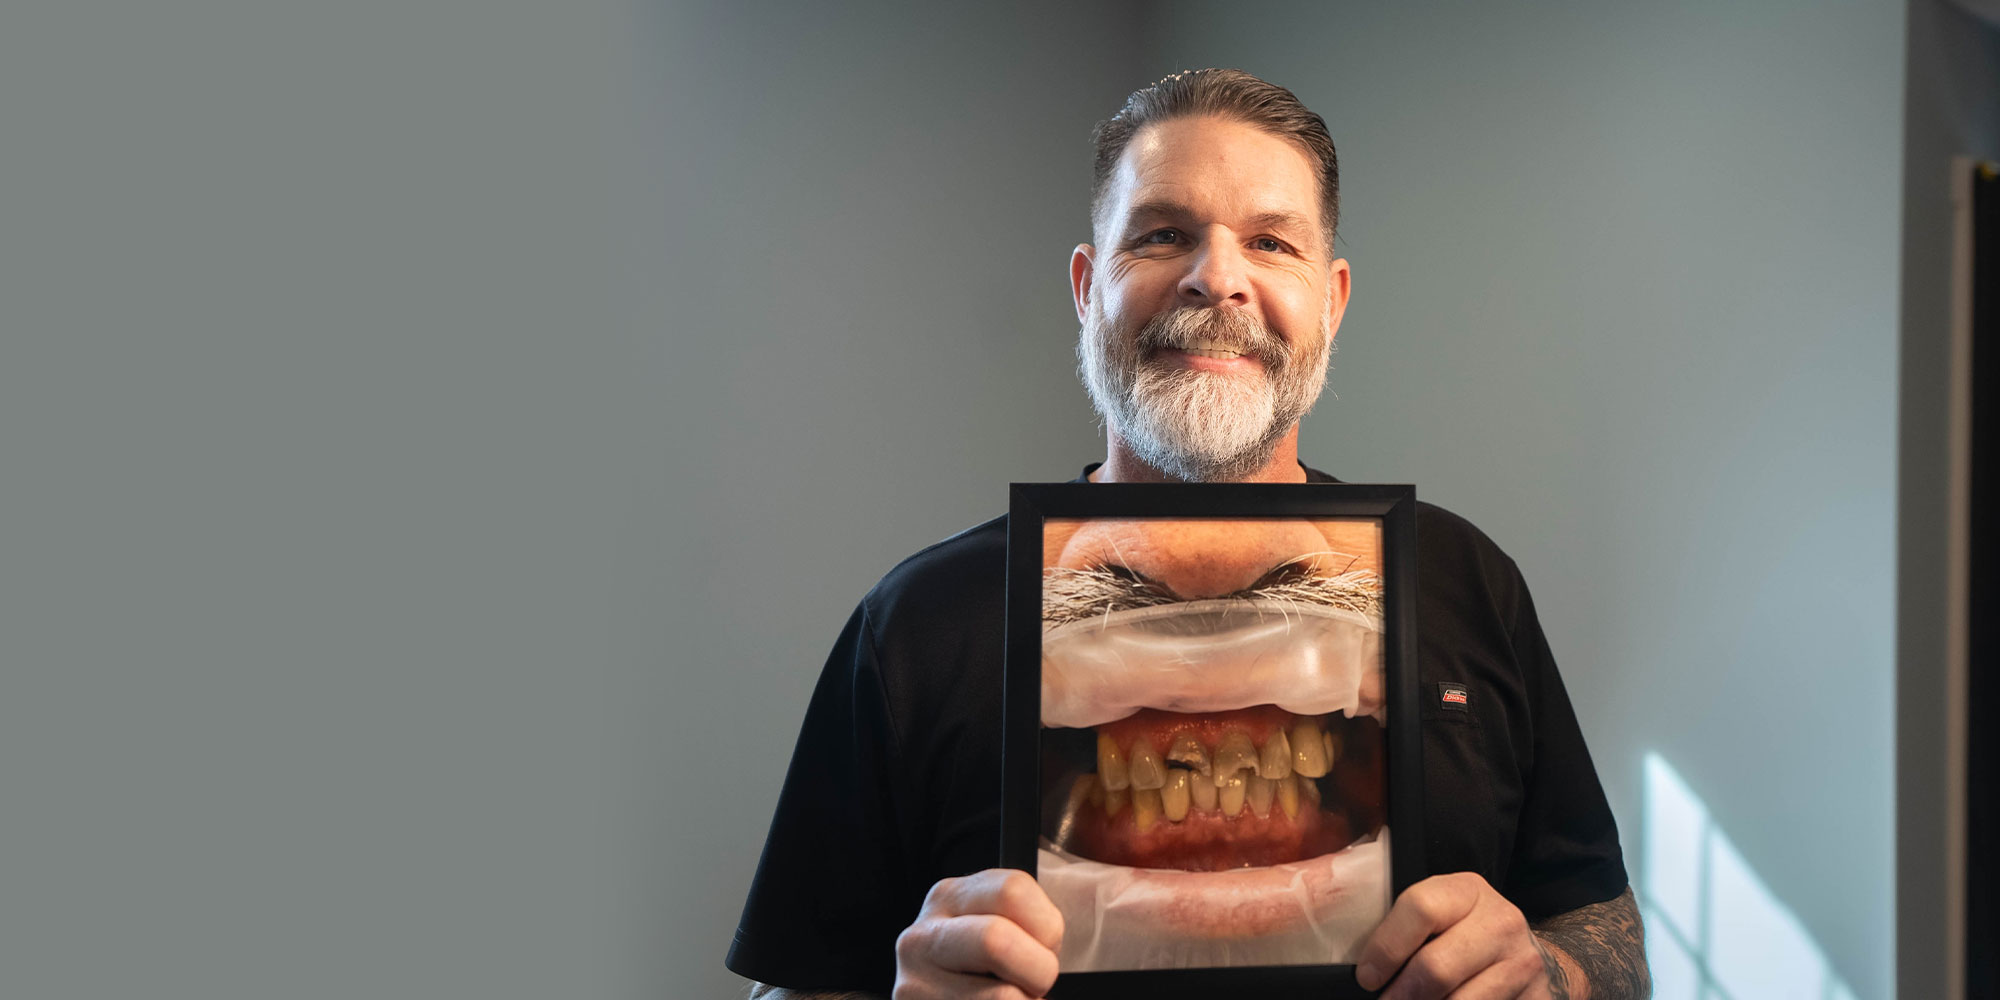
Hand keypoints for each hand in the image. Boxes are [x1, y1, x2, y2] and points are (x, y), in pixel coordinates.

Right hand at [892, 868, 1063, 999]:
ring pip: (1000, 998)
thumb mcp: (1004, 936)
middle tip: (1034, 987)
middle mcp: (920, 937)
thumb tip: (1125, 916)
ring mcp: (913, 987)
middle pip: (995, 939)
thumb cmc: (989, 980)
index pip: (1012, 890)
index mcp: (950, 898)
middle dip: (1036, 972)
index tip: (1044, 949)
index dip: (1046, 927)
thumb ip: (1028, 925)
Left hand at [1354, 872, 1564, 999]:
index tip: (1367, 976)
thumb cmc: (1465, 935)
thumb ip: (1406, 923)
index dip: (1386, 947)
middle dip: (1401, 995)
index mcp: (1467, 890)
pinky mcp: (1535, 996)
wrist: (1530, 957)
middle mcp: (1500, 921)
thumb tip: (1360, 964)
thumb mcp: (1443, 915)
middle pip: (1436, 967)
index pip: (1420, 908)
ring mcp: (1522, 962)